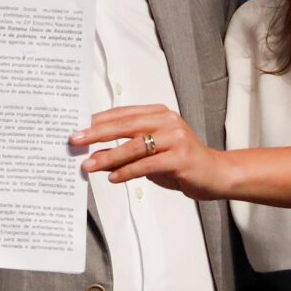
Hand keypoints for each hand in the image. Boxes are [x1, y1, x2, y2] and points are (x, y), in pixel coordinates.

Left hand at [72, 106, 227, 198]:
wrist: (215, 174)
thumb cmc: (180, 162)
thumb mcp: (150, 153)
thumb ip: (125, 151)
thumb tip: (94, 156)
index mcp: (159, 113)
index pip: (122, 113)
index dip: (98, 121)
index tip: (77, 128)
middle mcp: (167, 122)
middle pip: (125, 125)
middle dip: (97, 133)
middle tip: (75, 140)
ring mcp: (175, 139)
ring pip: (134, 146)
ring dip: (108, 157)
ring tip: (89, 165)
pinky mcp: (180, 158)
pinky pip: (147, 165)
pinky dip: (127, 172)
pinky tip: (112, 178)